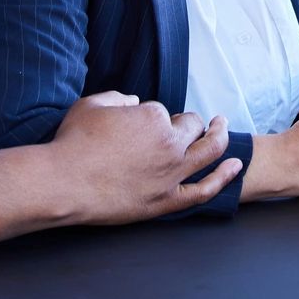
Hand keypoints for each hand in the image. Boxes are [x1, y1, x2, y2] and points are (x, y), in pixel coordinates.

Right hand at [49, 91, 239, 225]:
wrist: (63, 183)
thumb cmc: (73, 143)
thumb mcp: (93, 105)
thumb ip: (118, 97)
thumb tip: (133, 101)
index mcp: (152, 117)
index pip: (163, 112)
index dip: (153, 116)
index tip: (141, 124)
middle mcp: (169, 144)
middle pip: (193, 128)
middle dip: (190, 123)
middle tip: (187, 124)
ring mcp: (171, 174)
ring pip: (209, 152)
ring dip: (220, 137)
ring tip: (222, 128)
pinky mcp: (166, 201)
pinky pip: (204, 190)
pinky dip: (224, 177)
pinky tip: (236, 166)